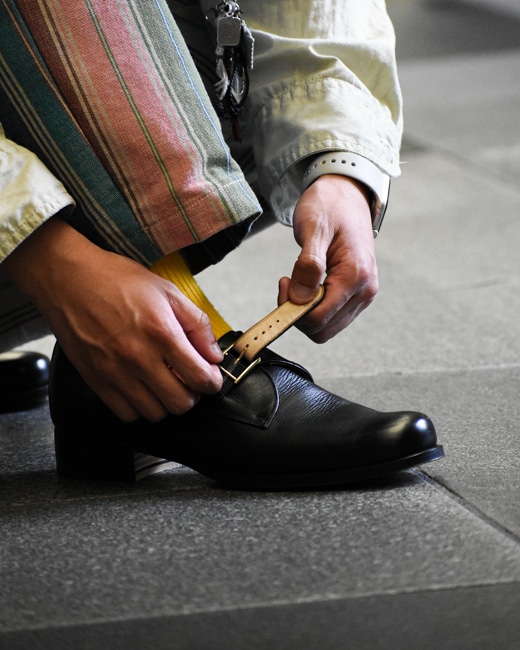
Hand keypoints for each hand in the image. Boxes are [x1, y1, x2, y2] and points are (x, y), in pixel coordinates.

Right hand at [3, 218, 222, 421]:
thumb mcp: (168, 291)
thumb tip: (214, 356)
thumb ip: (198, 324)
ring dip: (166, 402)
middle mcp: (139, 357)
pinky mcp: (96, 380)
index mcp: (162, 332)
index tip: (210, 378)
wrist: (68, 279)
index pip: (200, 378)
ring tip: (164, 383)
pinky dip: (139, 407)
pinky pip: (126, 414)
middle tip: (188, 381)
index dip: (212, 382)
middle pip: (181, 404)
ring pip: (155, 414)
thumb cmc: (117, 280)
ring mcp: (115, 372)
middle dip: (192, 395)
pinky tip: (142, 388)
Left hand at [278, 174, 378, 342]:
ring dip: (306, 312)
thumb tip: (300, 298)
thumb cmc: (330, 206)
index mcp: (356, 276)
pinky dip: (314, 308)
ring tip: (299, 281)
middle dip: (298, 314)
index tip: (283, 282)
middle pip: (322, 330)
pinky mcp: (357, 295)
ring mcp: (363, 295)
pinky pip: (332, 317)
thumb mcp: (313, 228)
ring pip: (327, 328)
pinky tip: (309, 285)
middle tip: (288, 284)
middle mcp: (365, 291)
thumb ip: (308, 265)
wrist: (346, 194)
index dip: (292, 309)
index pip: (318, 317)